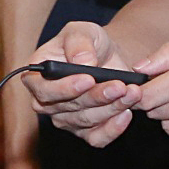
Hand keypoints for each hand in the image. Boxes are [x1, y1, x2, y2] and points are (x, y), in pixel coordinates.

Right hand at [27, 22, 140, 146]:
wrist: (107, 58)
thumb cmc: (87, 43)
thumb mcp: (81, 31)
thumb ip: (78, 42)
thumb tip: (82, 61)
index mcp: (36, 77)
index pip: (43, 90)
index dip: (64, 88)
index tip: (88, 79)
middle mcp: (46, 102)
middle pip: (68, 107)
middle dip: (97, 96)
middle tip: (120, 86)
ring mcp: (65, 119)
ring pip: (86, 121)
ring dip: (111, 108)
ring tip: (132, 93)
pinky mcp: (84, 131)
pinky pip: (96, 138)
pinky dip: (113, 129)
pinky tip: (126, 113)